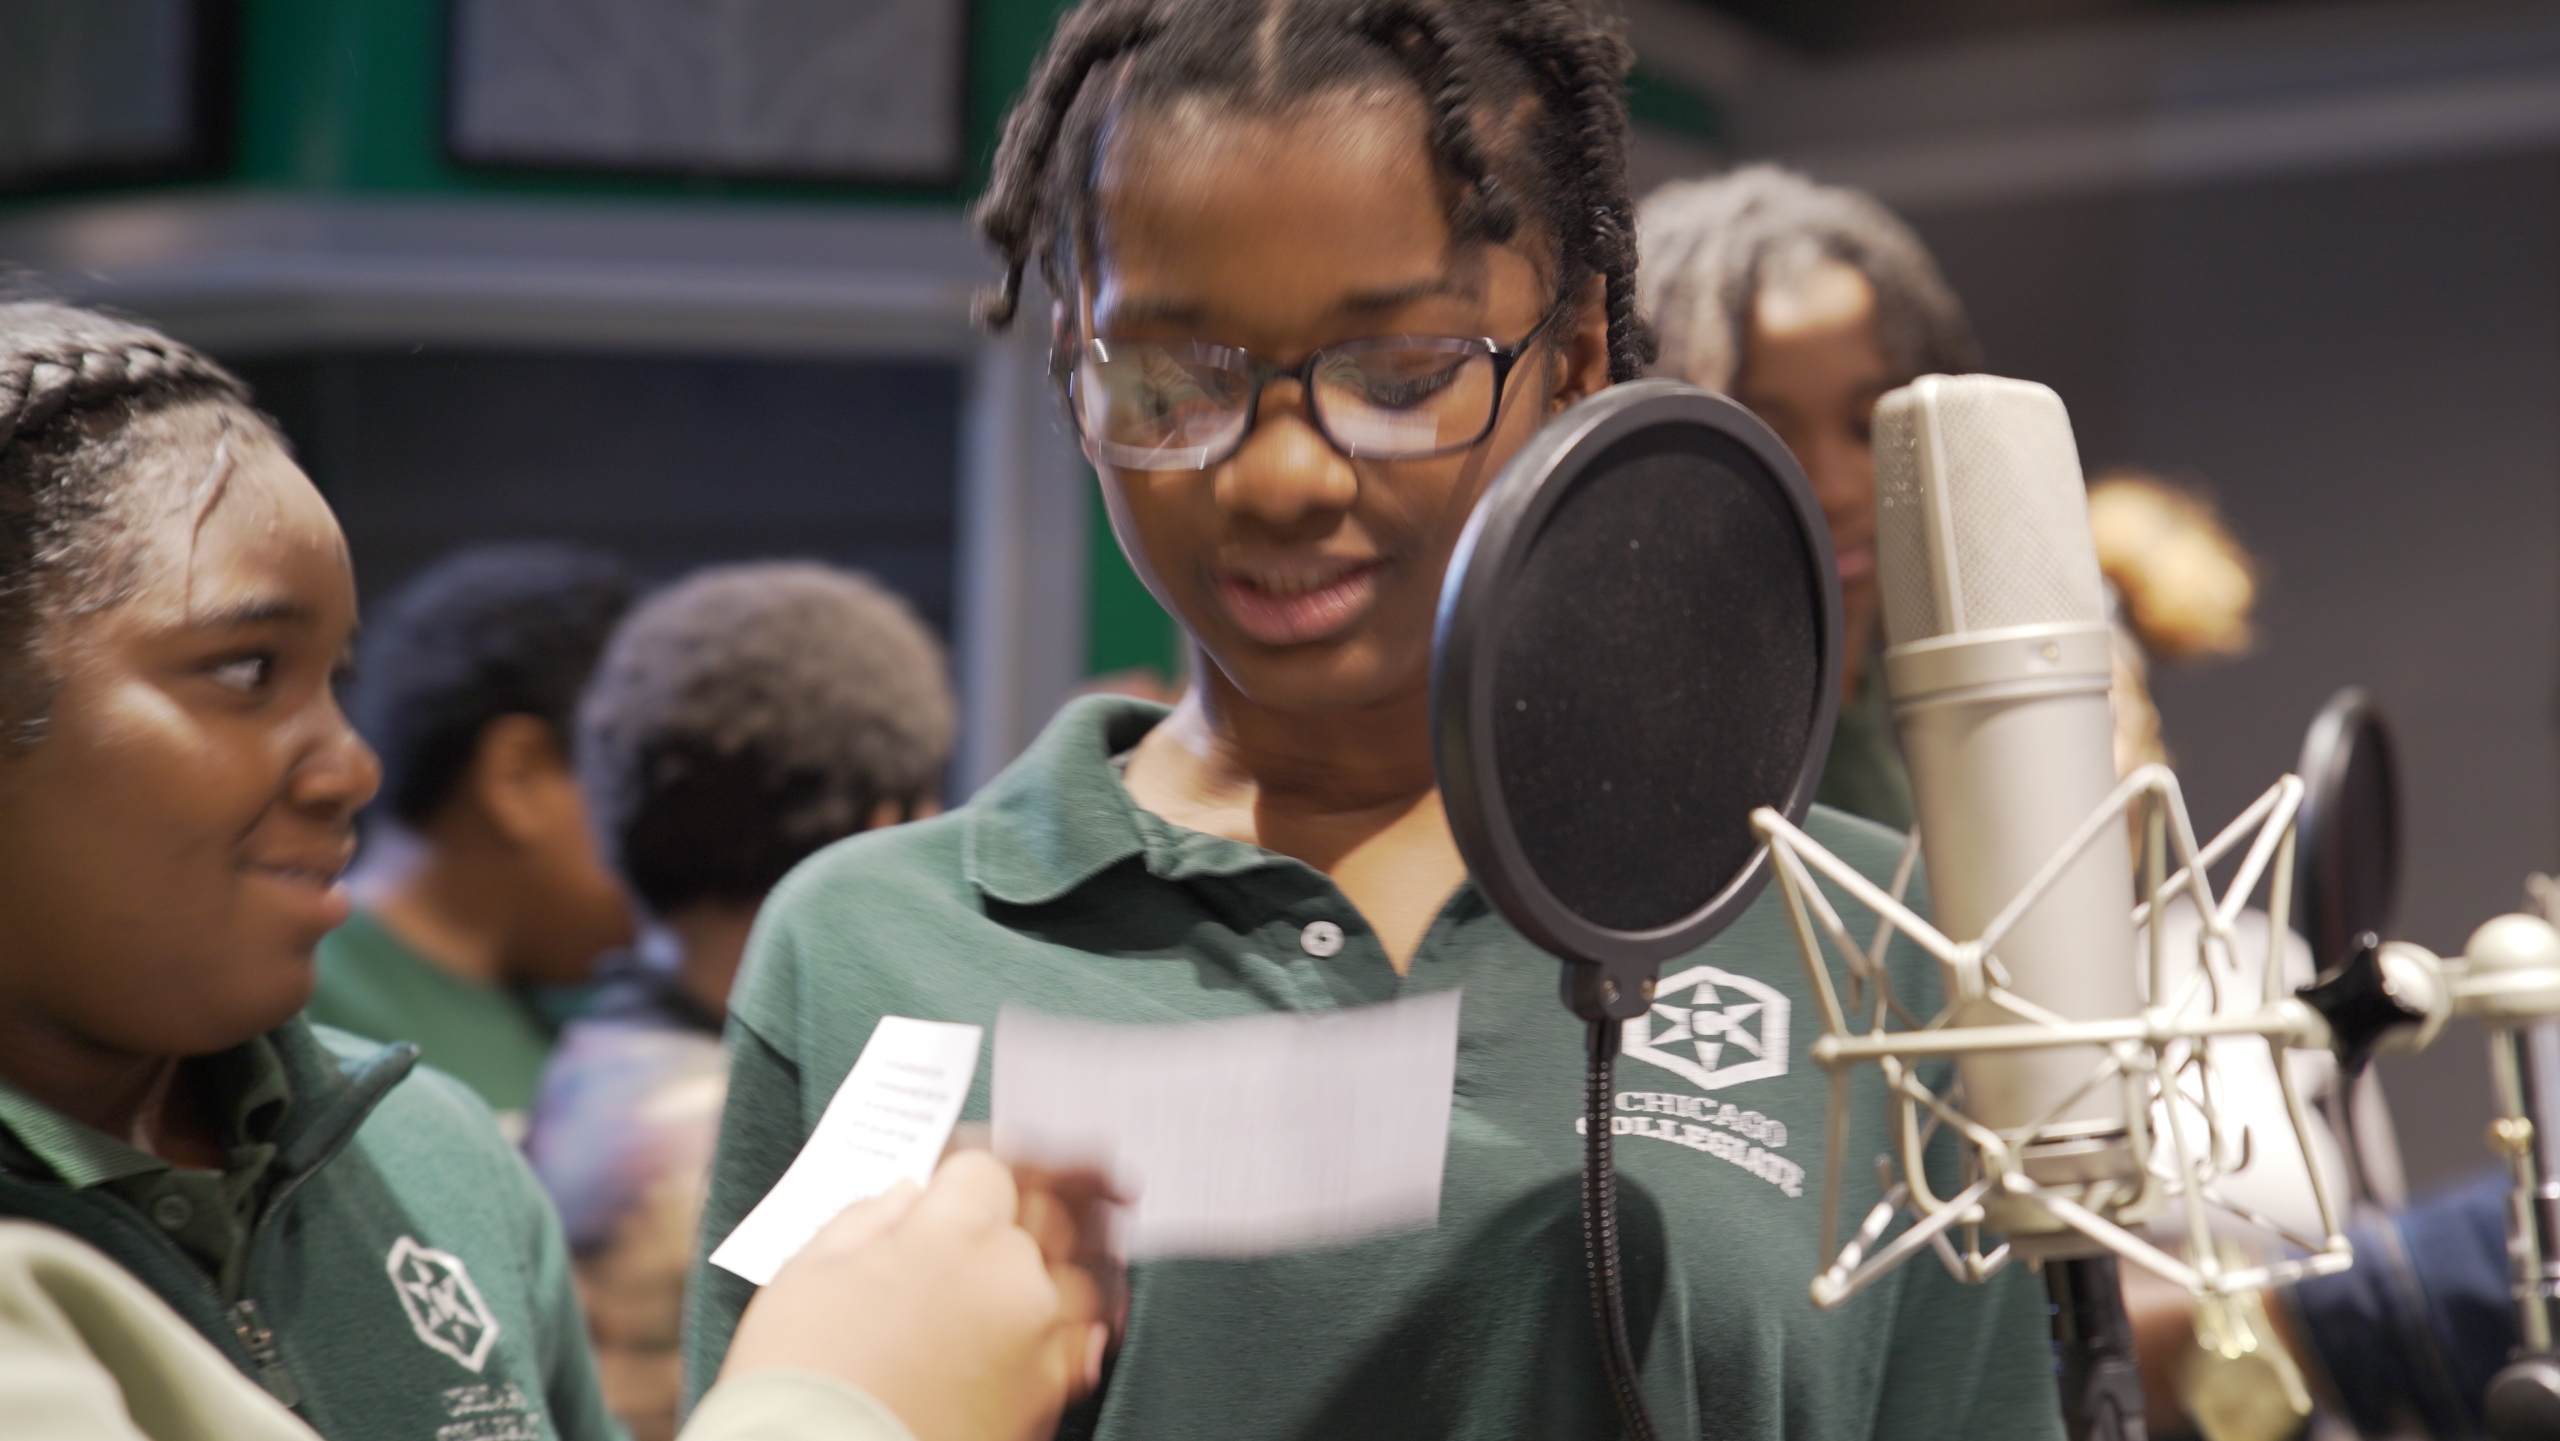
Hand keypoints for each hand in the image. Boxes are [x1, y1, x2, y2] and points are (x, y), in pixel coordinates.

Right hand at [721, 1151, 1107, 1440]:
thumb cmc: (803, 1382)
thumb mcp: (807, 1276)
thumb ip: (865, 1221)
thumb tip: (903, 1198)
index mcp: (954, 1233)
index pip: (983, 1174)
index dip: (957, 1186)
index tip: (942, 1203)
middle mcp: (1011, 1278)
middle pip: (1038, 1220)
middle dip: (1008, 1225)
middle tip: (977, 1243)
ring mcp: (1039, 1341)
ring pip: (1074, 1282)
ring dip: (1047, 1277)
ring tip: (1017, 1287)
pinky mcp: (1048, 1400)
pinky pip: (1080, 1350)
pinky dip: (1070, 1336)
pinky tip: (1048, 1334)